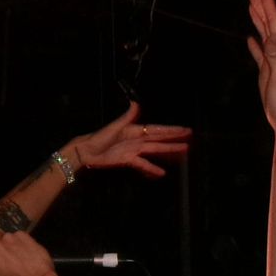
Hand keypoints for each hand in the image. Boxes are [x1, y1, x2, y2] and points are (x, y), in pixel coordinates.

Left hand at [72, 104, 191, 176]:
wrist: (86, 151)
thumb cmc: (99, 137)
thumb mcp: (114, 127)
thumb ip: (127, 117)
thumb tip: (136, 102)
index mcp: (134, 129)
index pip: (156, 129)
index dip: (170, 130)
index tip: (184, 129)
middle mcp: (136, 140)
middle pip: (159, 140)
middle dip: (174, 139)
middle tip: (190, 140)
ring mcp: (134, 150)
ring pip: (154, 150)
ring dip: (168, 151)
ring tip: (183, 152)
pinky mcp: (128, 160)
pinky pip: (143, 164)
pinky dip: (152, 168)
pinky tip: (162, 172)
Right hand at [245, 0, 275, 131]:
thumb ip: (275, 56)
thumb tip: (272, 35)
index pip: (275, 24)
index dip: (269, 7)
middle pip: (270, 24)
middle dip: (262, 7)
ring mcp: (273, 61)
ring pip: (265, 34)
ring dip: (258, 20)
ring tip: (251, 6)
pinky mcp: (266, 70)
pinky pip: (260, 51)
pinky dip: (255, 43)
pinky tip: (250, 38)